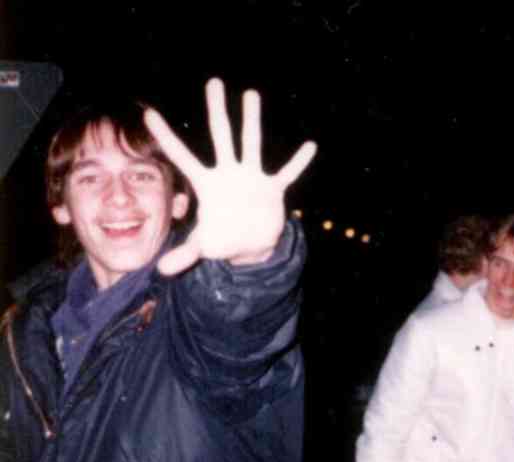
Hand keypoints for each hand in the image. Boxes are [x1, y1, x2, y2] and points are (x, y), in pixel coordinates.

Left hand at [144, 78, 317, 275]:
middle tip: (214, 82)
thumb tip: (163, 270)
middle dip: (217, 109)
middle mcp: (228, 173)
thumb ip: (185, 254)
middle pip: (222, 135)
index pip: (182, 156)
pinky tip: (310, 146)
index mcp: (207, 184)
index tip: (148, 114)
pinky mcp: (273, 188)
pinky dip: (299, 162)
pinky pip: (288, 172)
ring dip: (253, 120)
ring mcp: (251, 177)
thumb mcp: (204, 246)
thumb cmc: (224, 240)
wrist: (252, 245)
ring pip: (251, 143)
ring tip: (251, 94)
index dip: (166, 137)